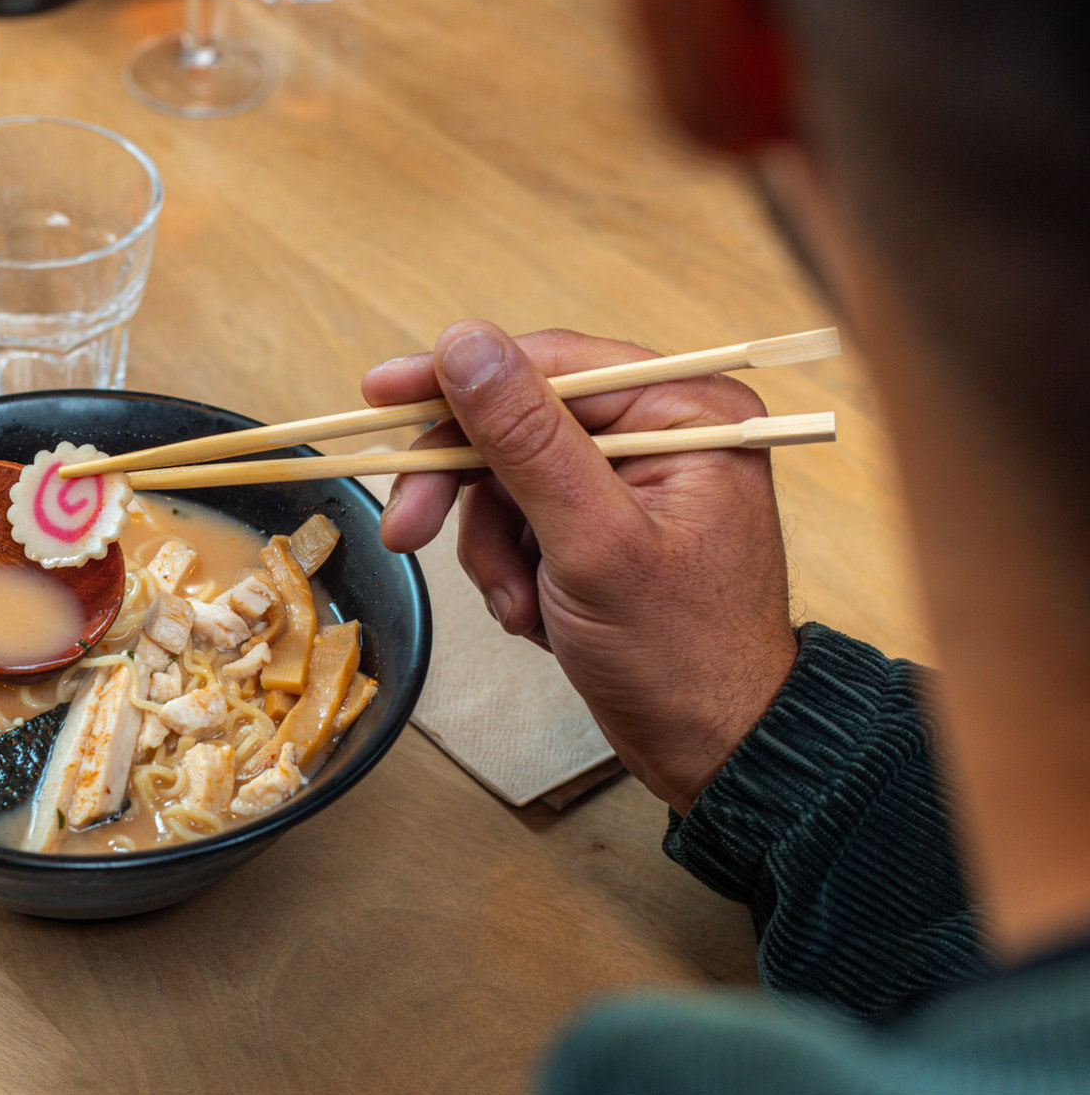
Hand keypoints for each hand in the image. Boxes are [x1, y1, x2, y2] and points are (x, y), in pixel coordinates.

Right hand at [365, 323, 797, 810]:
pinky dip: (511, 571)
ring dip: (494, 548)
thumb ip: (525, 438)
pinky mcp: (604, 528)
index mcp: (687, 412)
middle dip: (465, 487)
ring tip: (522, 606)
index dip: (456, 379)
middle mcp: (663, 432)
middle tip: (407, 530)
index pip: (548, 364)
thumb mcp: (591, 542)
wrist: (715, 751)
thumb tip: (463, 342)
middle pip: (518, 422)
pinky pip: (521, 523)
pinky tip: (538, 615)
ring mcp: (631, 483)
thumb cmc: (680, 657)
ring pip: (508, 480)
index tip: (380, 394)